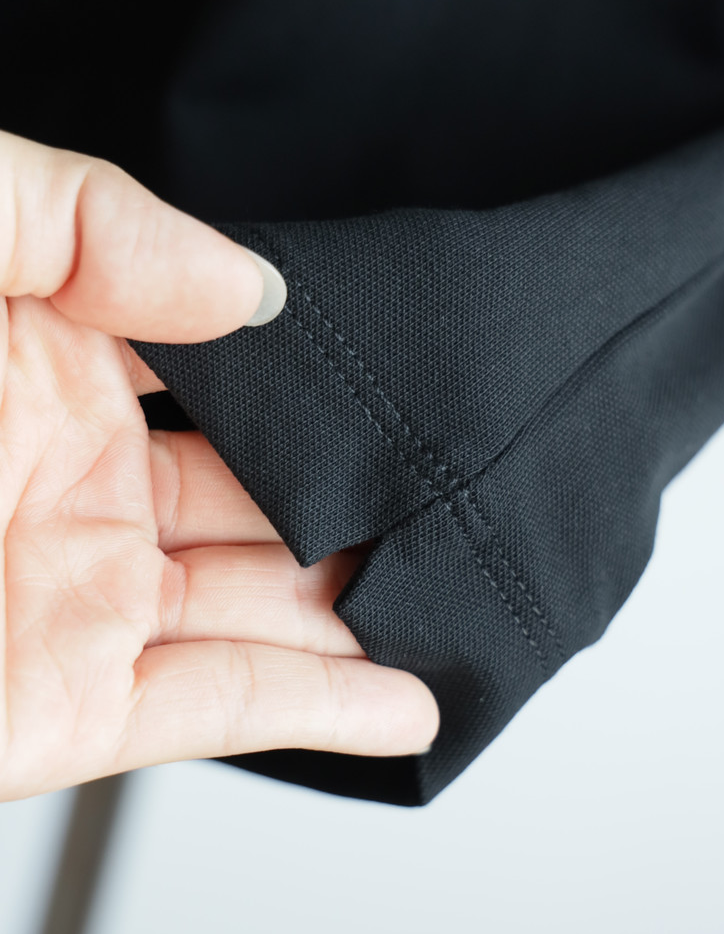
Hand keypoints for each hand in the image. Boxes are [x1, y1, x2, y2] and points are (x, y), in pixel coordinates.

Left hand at [0, 131, 438, 801]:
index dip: (320, 376)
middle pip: (263, 498)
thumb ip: (92, 222)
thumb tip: (250, 288)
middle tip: (462, 484)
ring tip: (468, 586)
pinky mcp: (70, 710)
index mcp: (45, 368)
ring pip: (262, 610)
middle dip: (362, 498)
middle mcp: (75, 491)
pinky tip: (412, 693)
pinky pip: (225, 707)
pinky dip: (328, 707)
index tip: (407, 368)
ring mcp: (80, 605)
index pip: (225, 372)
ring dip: (363, 606)